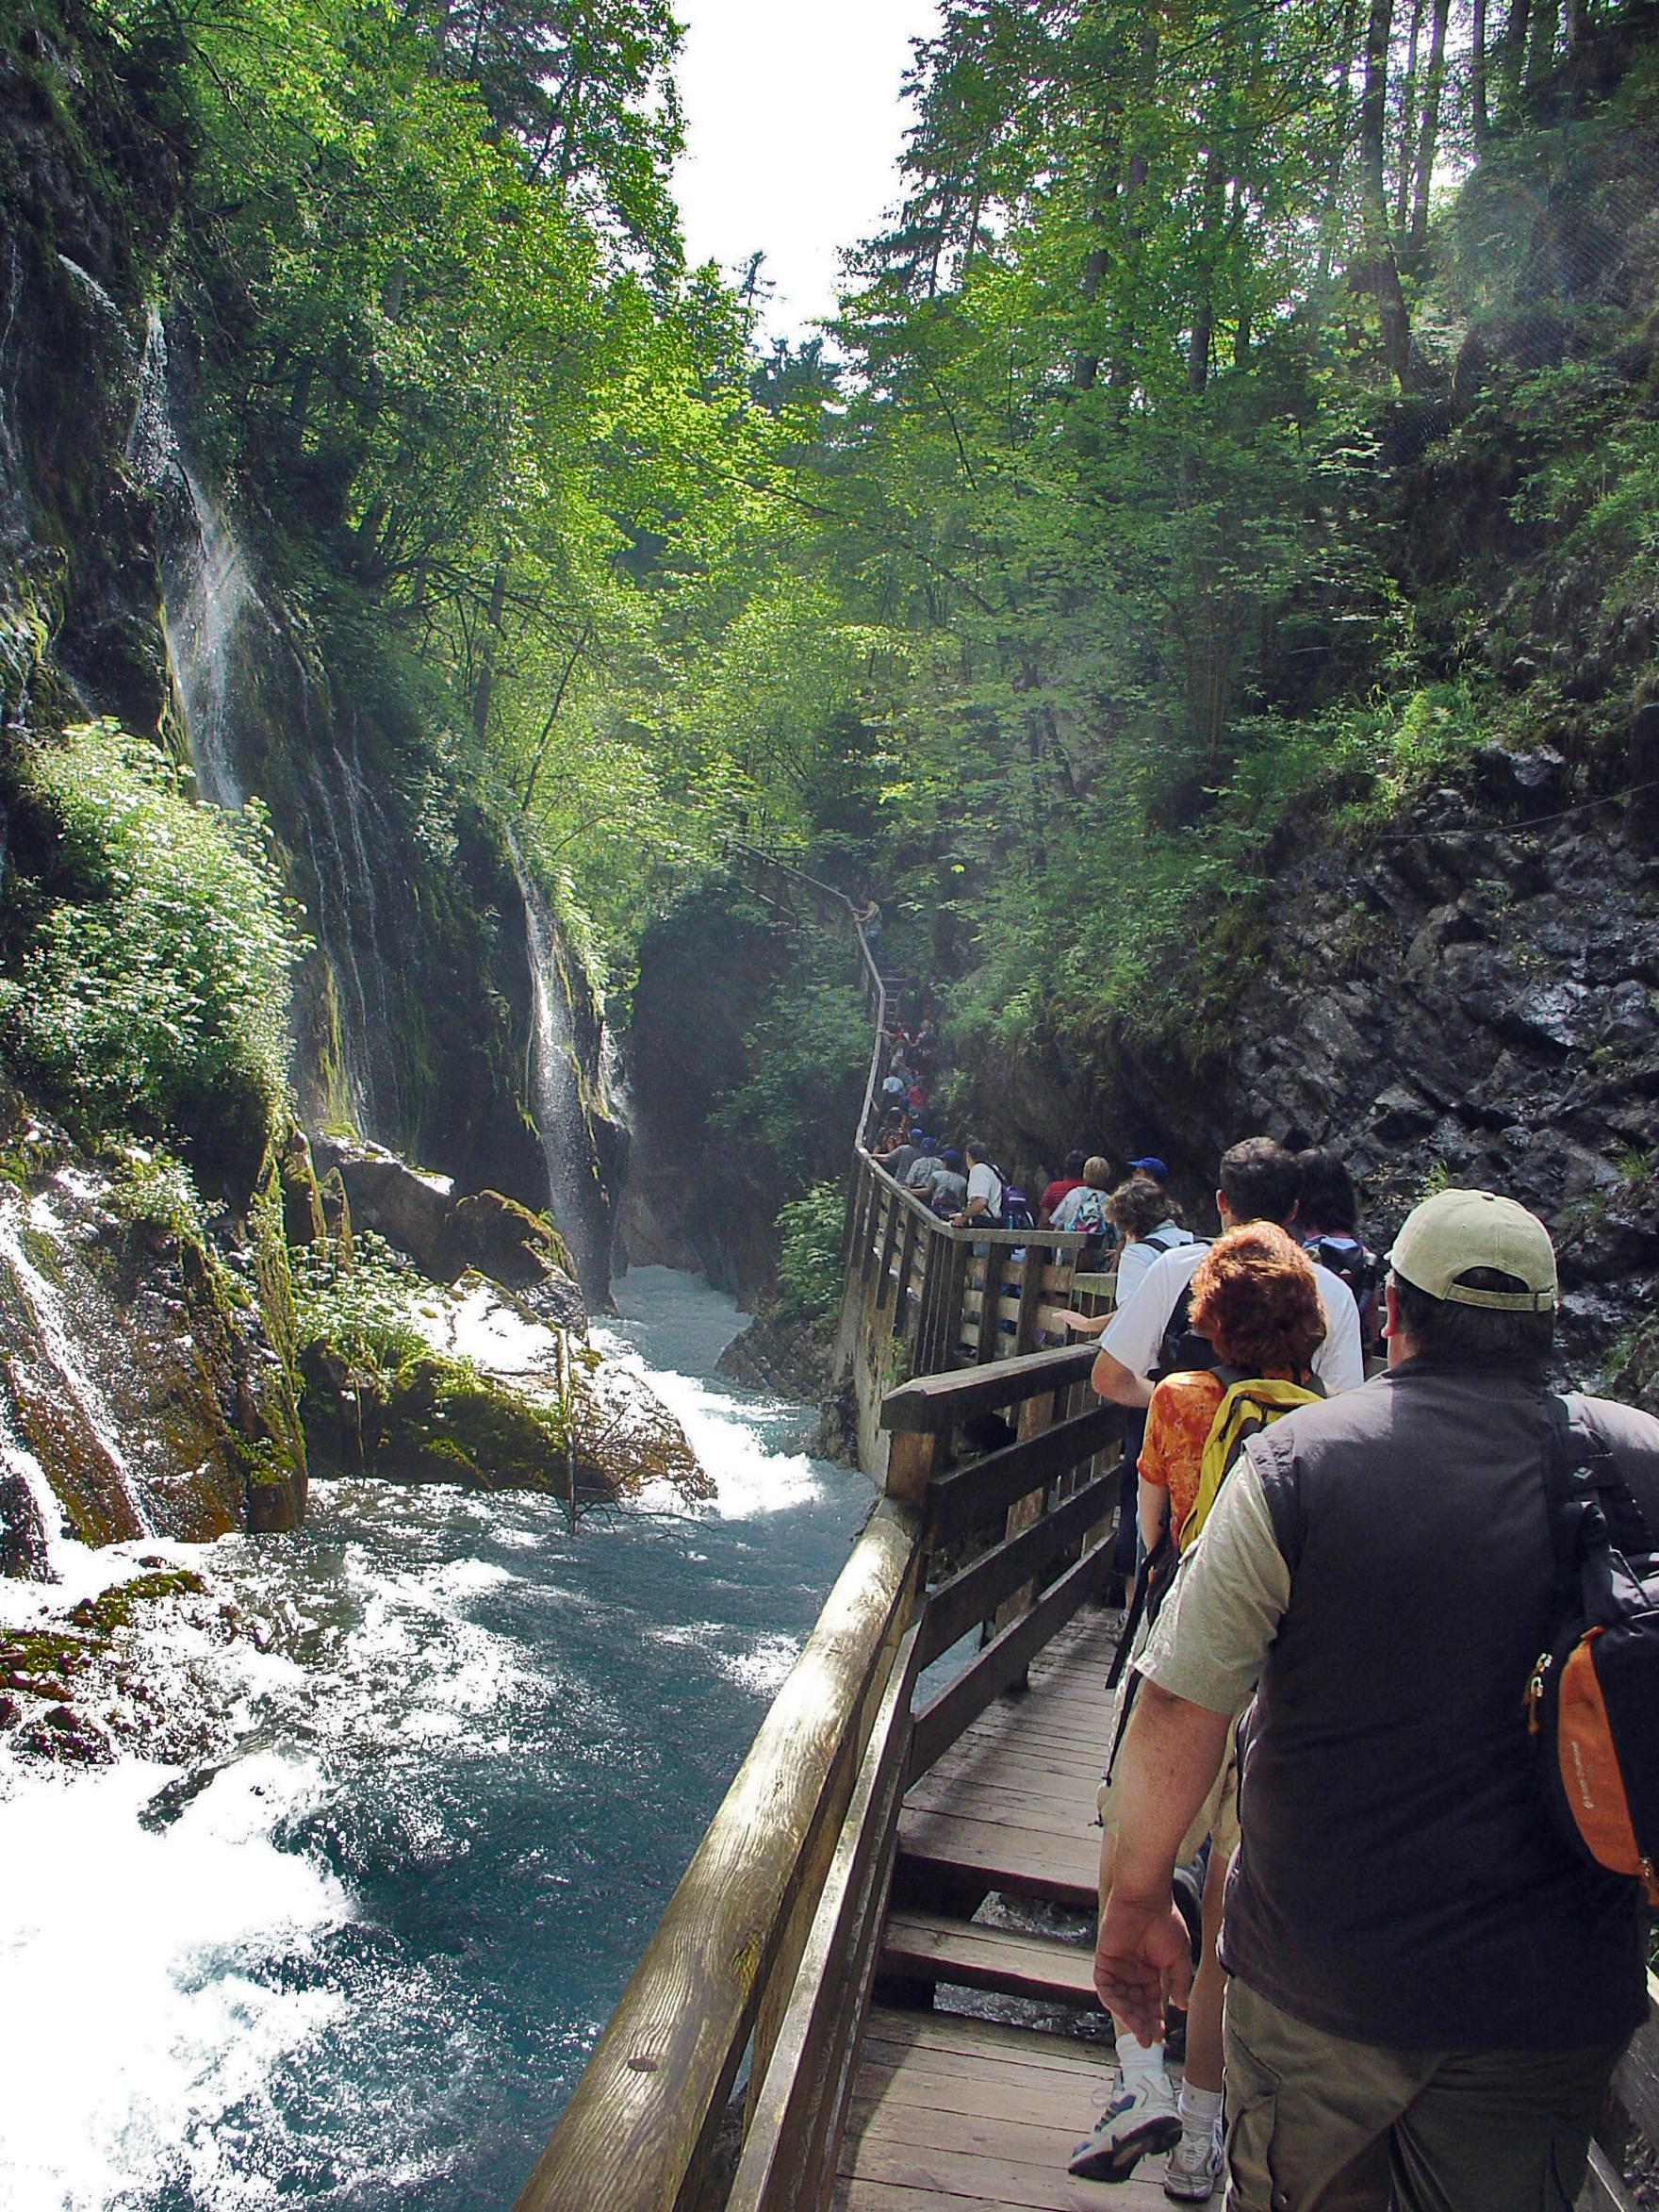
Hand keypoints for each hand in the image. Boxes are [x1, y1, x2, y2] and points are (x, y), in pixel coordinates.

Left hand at [1093, 1891, 1192, 2043]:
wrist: (1145, 1899)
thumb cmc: (1165, 1921)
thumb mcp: (1178, 1956)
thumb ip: (1179, 1982)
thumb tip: (1183, 2007)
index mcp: (1151, 1971)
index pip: (1152, 2002)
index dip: (1156, 2019)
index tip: (1163, 2036)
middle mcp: (1133, 1972)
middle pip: (1136, 2005)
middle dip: (1143, 2023)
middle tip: (1150, 2040)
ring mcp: (1118, 1967)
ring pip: (1121, 2001)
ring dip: (1130, 2017)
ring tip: (1141, 2031)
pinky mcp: (1104, 1960)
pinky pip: (1106, 1987)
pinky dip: (1114, 2001)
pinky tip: (1125, 2012)